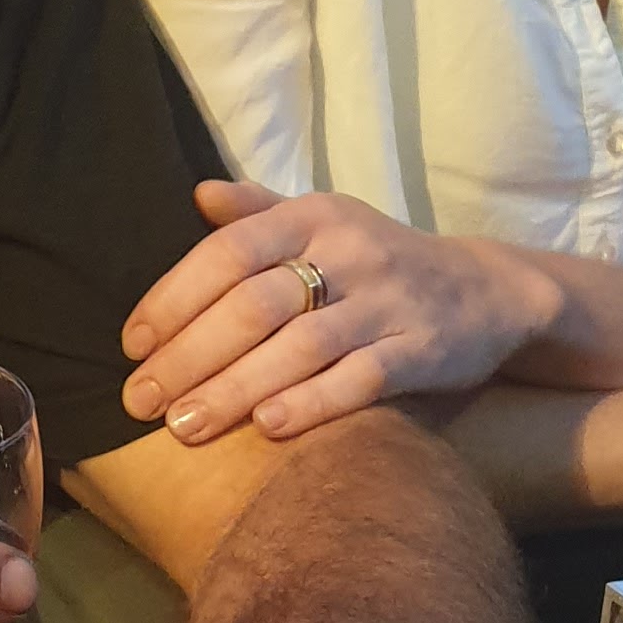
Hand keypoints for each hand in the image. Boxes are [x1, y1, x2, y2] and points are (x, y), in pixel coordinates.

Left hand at [120, 180, 564, 443]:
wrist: (489, 291)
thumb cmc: (381, 261)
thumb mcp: (325, 222)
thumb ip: (260, 211)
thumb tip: (199, 194)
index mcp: (315, 216)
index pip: (228, 252)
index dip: (174, 298)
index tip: (132, 345)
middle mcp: (351, 252)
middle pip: (255, 305)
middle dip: (190, 356)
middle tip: (140, 401)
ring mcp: (389, 302)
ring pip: (300, 347)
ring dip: (235, 389)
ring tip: (184, 427)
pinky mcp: (422, 350)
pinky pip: (360, 379)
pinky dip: (312, 403)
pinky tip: (267, 429)